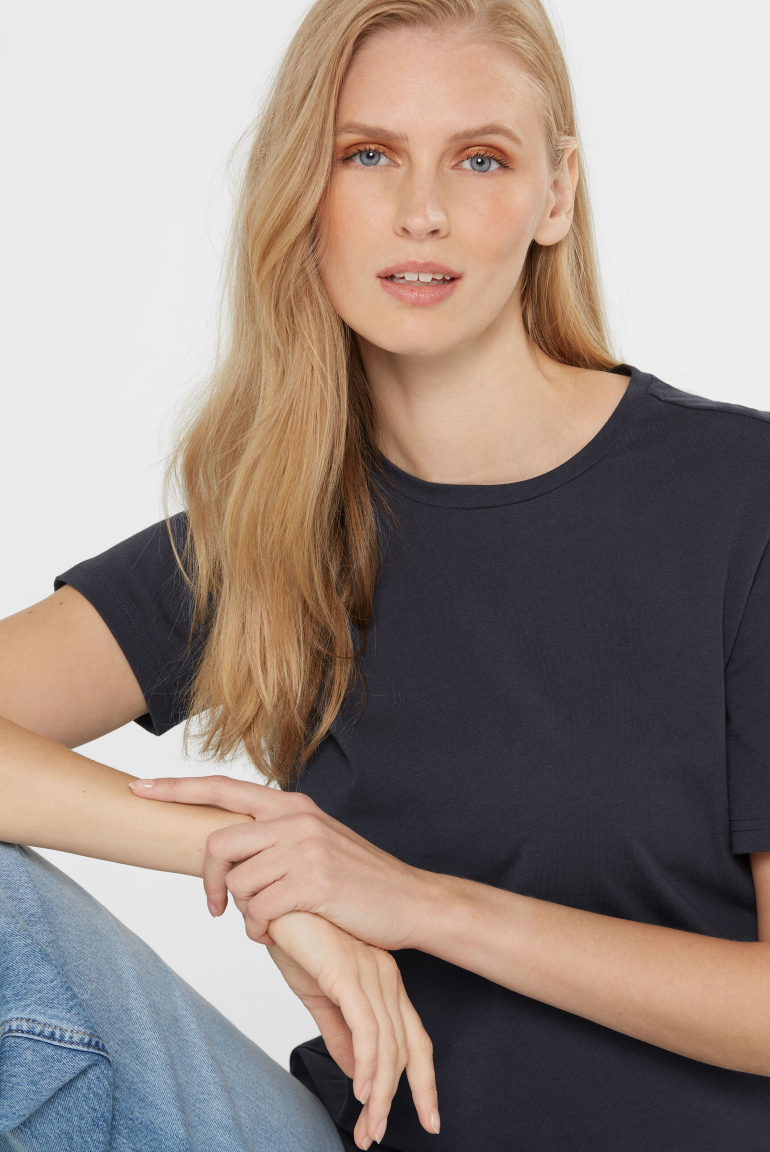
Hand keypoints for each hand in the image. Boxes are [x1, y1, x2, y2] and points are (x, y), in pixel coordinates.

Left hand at [128, 775, 432, 950]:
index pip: (221, 788)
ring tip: (266, 923)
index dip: (176, 788)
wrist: (409, 900)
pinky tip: (277, 933)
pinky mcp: (313, 882)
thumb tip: (229, 852)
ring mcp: (304, 848)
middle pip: (217, 845)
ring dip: (243, 914)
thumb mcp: (315, 842)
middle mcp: (294, 819)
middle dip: (208, 883)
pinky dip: (260, 931)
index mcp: (291, 805)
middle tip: (214, 908)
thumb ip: (275, 837)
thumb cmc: (358, 878)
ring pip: (238, 884)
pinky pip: (259, 911)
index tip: (139, 788)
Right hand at [267, 910, 439, 1148]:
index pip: (414, 1039)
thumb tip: (357, 1075)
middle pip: (407, 1048)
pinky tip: (363, 1090)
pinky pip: (366, 1026)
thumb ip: (340, 1034)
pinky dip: (368, 1063)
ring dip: (381, 1093)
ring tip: (370, 1126)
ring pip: (387, 1045)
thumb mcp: (319, 994)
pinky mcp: (348, 971)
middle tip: (378, 1135)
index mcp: (383, 981)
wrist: (273, 899)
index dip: (422, 1081)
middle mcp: (385, 977)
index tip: (428, 1117)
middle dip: (400, 1098)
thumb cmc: (295, 937)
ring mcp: (370, 973)